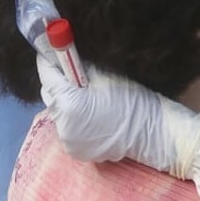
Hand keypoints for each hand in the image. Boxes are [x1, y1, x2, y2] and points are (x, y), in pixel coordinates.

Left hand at [37, 56, 199, 176]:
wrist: (152, 133)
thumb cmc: (132, 100)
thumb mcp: (105, 75)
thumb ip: (79, 67)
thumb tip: (65, 55)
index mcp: (69, 104)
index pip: (48, 76)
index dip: (49, 60)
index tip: (51, 50)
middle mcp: (62, 125)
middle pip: (51, 95)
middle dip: (58, 82)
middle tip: (71, 71)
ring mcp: (68, 141)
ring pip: (59, 112)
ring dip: (66, 101)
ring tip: (86, 95)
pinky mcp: (75, 150)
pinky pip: (68, 127)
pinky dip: (73, 118)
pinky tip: (90, 113)